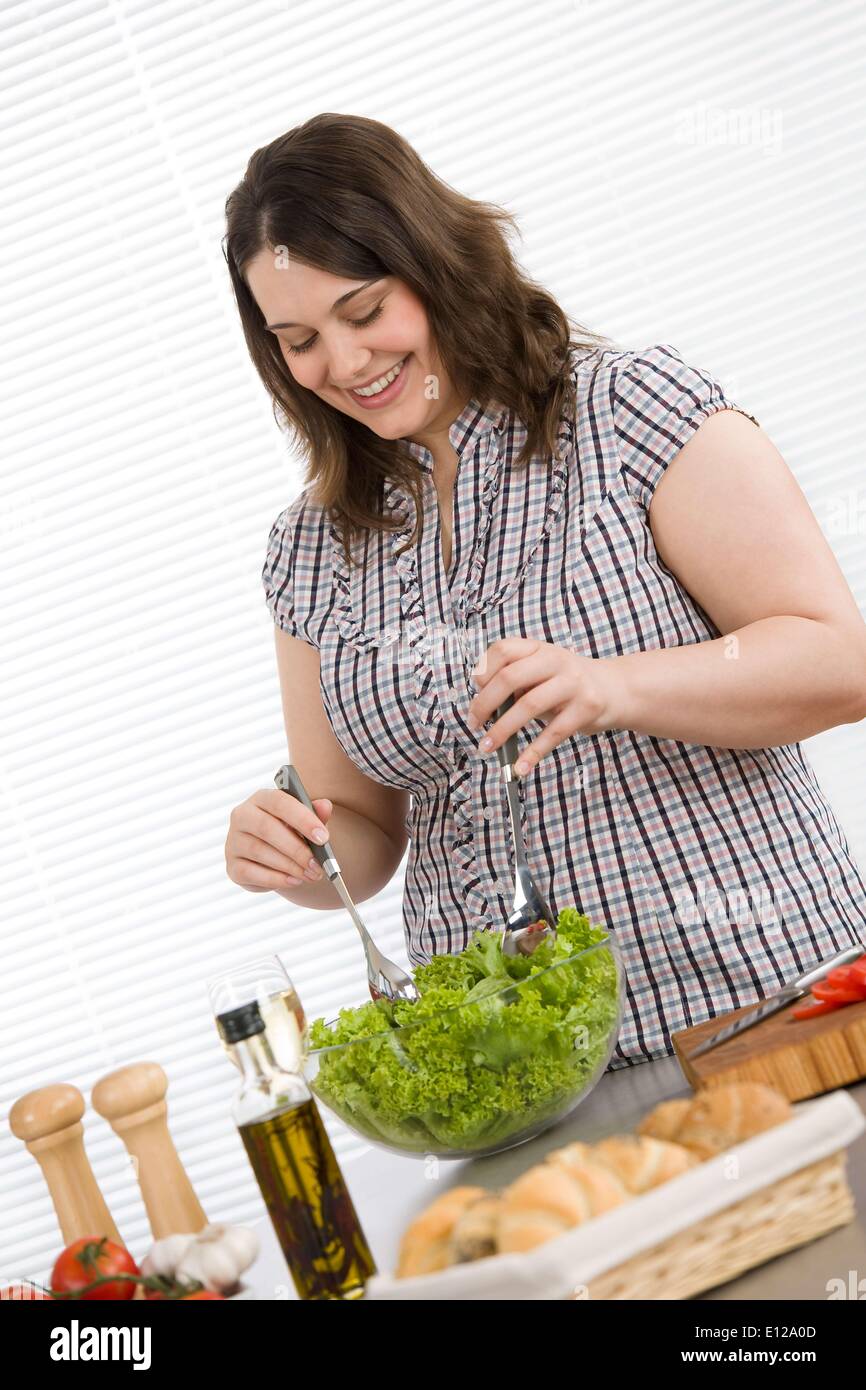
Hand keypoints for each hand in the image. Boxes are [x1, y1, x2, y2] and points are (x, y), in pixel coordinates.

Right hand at [225, 788, 334, 890]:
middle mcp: (242, 816)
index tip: (323, 838)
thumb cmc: (291, 831)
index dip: (302, 819)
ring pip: (259, 852)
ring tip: (311, 875)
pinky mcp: (232, 866)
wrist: (275, 855)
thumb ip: (316, 813)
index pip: (279, 802)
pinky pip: (251, 873)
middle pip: (267, 828)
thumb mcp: (305, 821)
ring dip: (290, 866)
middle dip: (297, 849)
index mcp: (261, 798)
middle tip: (318, 864)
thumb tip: (325, 806)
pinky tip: (294, 881)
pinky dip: (275, 879)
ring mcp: (233, 841)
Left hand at [467, 638, 622, 774]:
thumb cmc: (568, 684)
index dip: (483, 671)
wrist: (616, 689)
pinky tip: (520, 766)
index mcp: (539, 649)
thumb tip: (483, 706)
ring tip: (488, 746)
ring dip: (502, 730)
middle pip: (510, 677)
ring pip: (529, 705)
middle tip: (474, 724)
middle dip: (485, 704)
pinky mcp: (586, 708)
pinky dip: (533, 752)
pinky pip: (554, 733)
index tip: (475, 693)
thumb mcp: (542, 672)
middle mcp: (556, 661)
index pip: (502, 650)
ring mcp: (573, 683)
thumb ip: (515, 682)